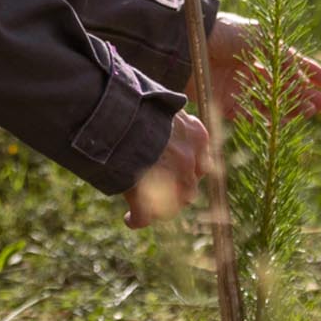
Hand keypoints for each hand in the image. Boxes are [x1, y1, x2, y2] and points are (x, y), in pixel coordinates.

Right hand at [124, 108, 209, 227]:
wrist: (120, 115)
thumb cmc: (135, 101)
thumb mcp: (160, 103)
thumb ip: (166, 114)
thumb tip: (157, 107)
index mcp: (196, 136)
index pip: (199, 159)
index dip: (185, 166)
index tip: (173, 167)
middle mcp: (190, 161)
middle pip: (190, 186)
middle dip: (178, 189)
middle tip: (161, 188)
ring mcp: (172, 183)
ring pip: (174, 205)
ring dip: (163, 206)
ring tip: (147, 204)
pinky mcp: (148, 200)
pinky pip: (144, 217)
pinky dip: (136, 219)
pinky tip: (129, 219)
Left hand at [188, 10, 320, 124]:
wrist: (190, 44)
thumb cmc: (225, 33)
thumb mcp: (260, 39)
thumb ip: (282, 58)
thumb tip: (305, 77)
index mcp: (259, 48)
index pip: (290, 62)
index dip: (309, 71)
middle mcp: (251, 68)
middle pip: (283, 85)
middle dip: (305, 94)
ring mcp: (239, 86)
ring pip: (270, 102)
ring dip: (290, 108)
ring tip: (309, 112)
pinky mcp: (225, 103)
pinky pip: (250, 114)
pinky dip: (266, 118)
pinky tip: (281, 121)